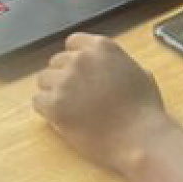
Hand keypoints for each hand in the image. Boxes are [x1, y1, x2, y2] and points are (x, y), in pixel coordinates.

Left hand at [33, 33, 174, 174]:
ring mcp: (66, 80)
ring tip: (73, 110)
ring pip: (44, 80)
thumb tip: (110, 66)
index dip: (74, 60)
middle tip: (78, 98)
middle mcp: (81, 59)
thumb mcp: (140, 73)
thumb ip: (118, 63)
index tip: (80, 75)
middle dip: (64, 78)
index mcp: (102, 47)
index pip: (72, 43)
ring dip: (54, 93)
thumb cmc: (145, 111)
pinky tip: (64, 120)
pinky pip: (38, 101)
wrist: (140, 139)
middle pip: (56, 62)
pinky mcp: (55, 104)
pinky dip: (47, 111)